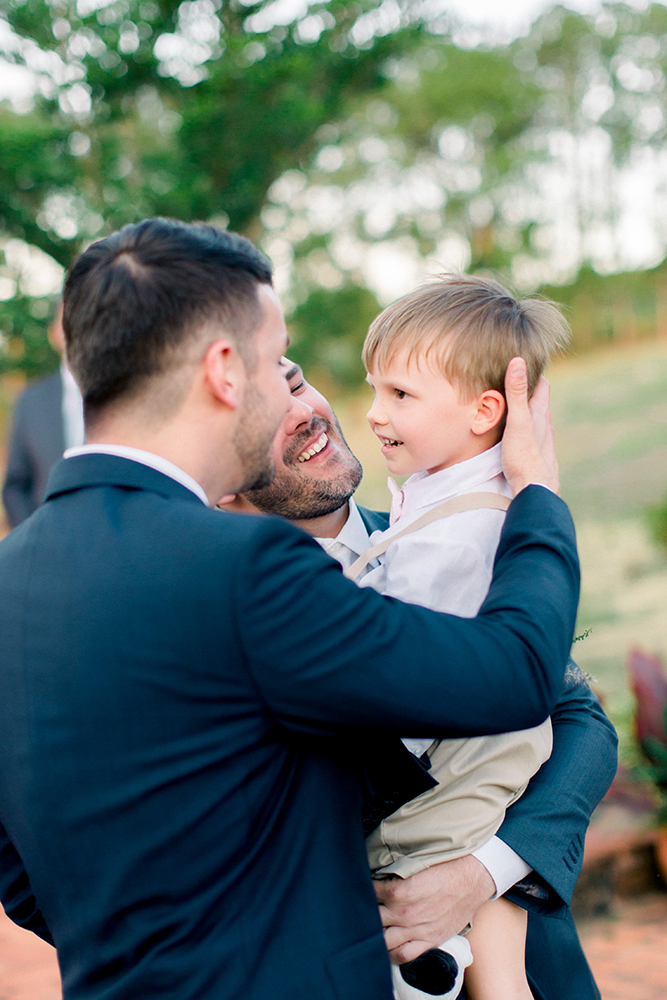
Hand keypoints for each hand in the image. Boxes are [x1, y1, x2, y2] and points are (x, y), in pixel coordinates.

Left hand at [374, 856, 494, 964]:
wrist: (473, 878)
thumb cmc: (445, 865)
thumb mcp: (415, 863)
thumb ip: (394, 872)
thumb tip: (377, 871)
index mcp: (398, 891)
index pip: (369, 893)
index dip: (364, 889)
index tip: (364, 886)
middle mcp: (404, 913)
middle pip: (372, 918)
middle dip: (367, 911)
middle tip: (366, 906)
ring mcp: (416, 930)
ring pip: (383, 940)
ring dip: (376, 933)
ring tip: (375, 925)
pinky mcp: (429, 940)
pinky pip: (403, 955)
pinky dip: (391, 953)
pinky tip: (388, 946)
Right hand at [501, 358, 558, 495]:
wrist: (535, 489)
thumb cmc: (525, 456)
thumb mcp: (517, 420)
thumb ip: (516, 392)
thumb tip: (518, 361)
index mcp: (540, 414)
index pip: (542, 386)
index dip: (536, 373)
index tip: (526, 362)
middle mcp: (545, 426)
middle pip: (540, 403)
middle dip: (530, 391)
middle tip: (516, 381)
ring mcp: (543, 442)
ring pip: (537, 421)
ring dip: (528, 411)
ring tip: (515, 406)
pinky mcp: (538, 456)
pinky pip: (533, 437)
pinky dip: (526, 429)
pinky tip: (518, 435)